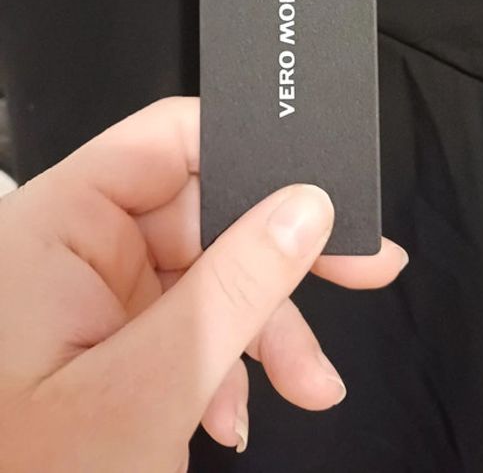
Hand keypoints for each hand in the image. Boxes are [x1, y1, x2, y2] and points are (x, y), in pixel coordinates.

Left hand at [0, 98, 406, 472]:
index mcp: (57, 228)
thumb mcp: (149, 386)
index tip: (323, 180)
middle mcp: (73, 248)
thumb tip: (305, 208)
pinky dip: (229, 360)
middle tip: (358, 268)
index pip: (168, 140)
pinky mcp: (110, 336)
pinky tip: (236, 409)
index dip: (250, 147)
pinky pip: (191, 318)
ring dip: (266, 326)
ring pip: (210, 271)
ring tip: (308, 381)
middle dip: (278, 260)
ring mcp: (92, 295)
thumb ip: (234, 288)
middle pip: (204, 211)